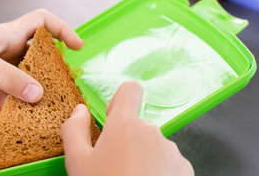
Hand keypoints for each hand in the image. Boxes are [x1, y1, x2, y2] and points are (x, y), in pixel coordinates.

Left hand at [0, 9, 82, 104]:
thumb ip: (10, 79)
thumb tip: (38, 94)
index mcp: (8, 33)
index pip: (43, 22)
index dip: (62, 30)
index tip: (77, 46)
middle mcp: (3, 46)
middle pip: (35, 54)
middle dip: (49, 68)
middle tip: (60, 85)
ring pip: (20, 76)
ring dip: (29, 89)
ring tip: (40, 106)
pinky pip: (4, 90)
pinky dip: (10, 101)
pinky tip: (13, 114)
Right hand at [61, 81, 193, 175]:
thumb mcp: (77, 162)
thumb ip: (74, 129)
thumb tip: (79, 111)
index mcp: (125, 125)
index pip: (130, 90)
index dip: (119, 100)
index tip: (111, 119)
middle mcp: (152, 131)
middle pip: (138, 125)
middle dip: (127, 141)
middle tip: (112, 168)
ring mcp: (171, 150)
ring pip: (153, 146)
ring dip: (143, 159)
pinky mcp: (184, 169)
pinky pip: (168, 162)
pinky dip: (158, 172)